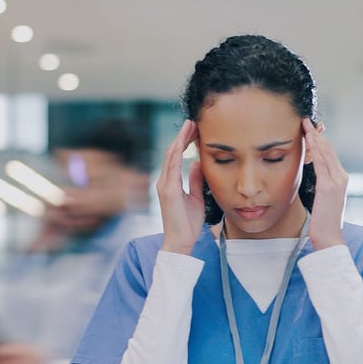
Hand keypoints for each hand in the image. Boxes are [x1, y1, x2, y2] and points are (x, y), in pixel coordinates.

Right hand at [157, 120, 204, 254]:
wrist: (180, 242)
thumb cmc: (187, 224)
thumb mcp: (196, 197)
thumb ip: (195, 180)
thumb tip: (198, 163)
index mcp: (171, 183)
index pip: (176, 157)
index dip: (184, 142)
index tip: (194, 130)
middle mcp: (165, 181)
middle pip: (172, 152)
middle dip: (182, 136)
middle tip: (192, 122)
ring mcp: (165, 185)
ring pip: (171, 156)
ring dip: (180, 139)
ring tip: (189, 126)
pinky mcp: (169, 190)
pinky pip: (172, 167)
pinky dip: (177, 153)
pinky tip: (183, 142)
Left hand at [303, 119, 346, 249]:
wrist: (330, 238)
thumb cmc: (324, 221)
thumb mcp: (324, 199)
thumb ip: (322, 185)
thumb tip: (314, 176)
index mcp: (341, 179)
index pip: (330, 154)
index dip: (320, 140)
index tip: (309, 129)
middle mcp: (342, 177)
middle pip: (328, 149)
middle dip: (316, 134)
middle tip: (305, 121)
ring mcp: (336, 181)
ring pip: (325, 152)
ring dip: (314, 137)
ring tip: (304, 125)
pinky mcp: (328, 187)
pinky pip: (321, 163)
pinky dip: (314, 149)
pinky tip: (308, 140)